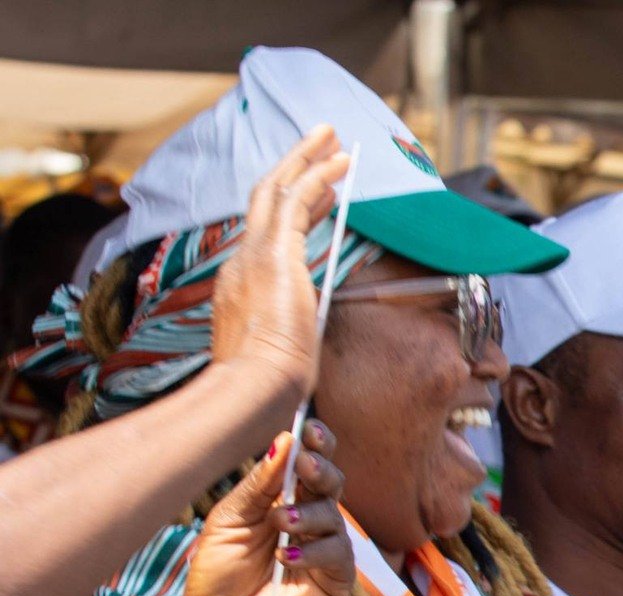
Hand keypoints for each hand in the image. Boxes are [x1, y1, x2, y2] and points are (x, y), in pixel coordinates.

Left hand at [180, 420, 352, 595]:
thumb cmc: (217, 577)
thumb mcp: (229, 522)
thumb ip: (258, 486)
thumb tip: (284, 442)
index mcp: (284, 501)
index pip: (309, 465)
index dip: (315, 444)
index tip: (307, 428)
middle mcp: (310, 522)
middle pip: (332, 483)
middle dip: (321, 469)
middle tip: (304, 466)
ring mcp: (326, 552)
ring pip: (335, 517)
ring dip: (309, 515)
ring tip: (279, 523)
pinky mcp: (336, 582)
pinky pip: (338, 555)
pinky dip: (313, 551)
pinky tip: (286, 558)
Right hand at [211, 126, 352, 404]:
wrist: (253, 390)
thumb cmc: (269, 387)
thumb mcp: (282, 354)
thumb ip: (292, 335)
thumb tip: (305, 332)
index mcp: (241, 287)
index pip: (269, 234)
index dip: (297, 207)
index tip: (323, 194)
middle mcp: (241, 263)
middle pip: (264, 199)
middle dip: (293, 167)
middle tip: (318, 142)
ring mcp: (254, 255)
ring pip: (277, 189)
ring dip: (306, 159)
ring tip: (331, 137)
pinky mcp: (274, 254)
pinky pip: (296, 200)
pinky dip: (318, 175)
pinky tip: (341, 163)